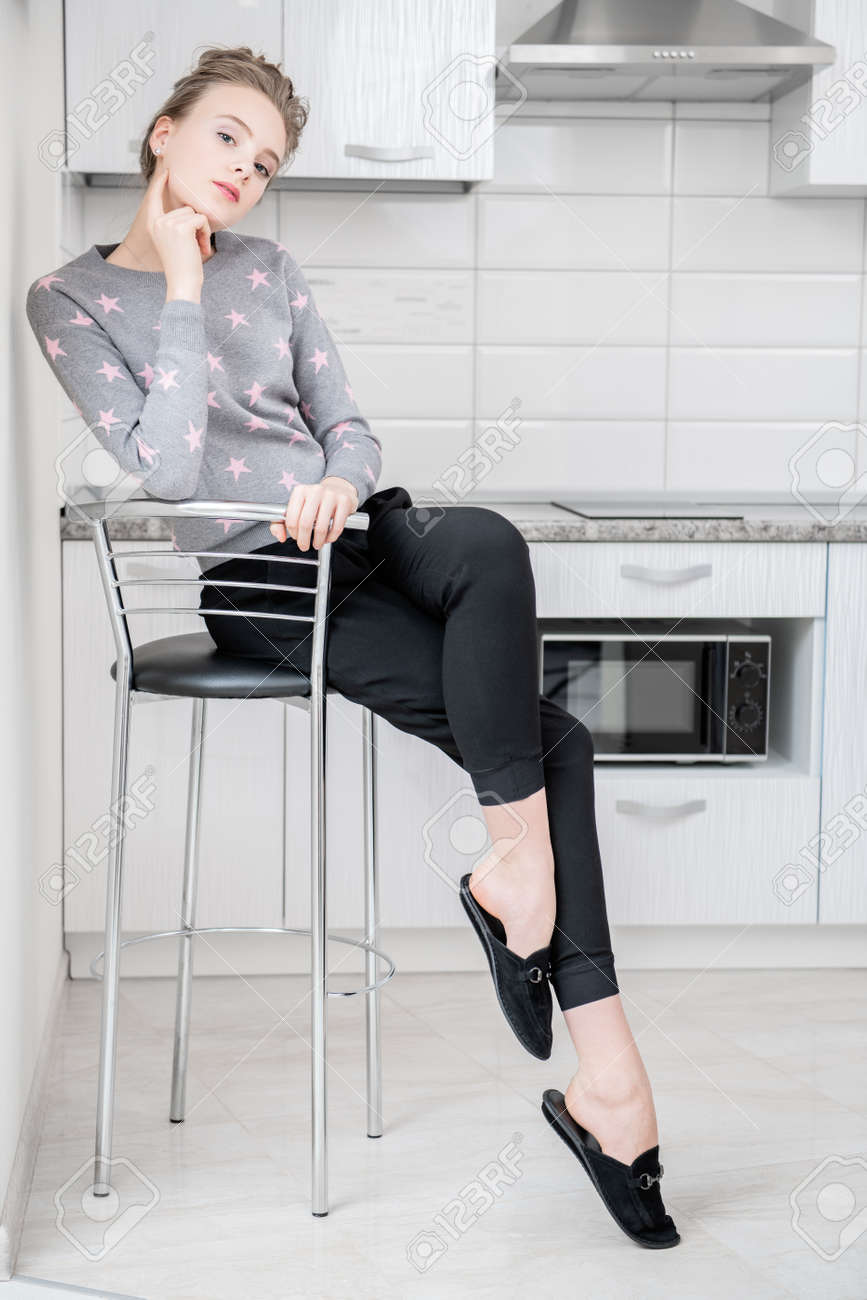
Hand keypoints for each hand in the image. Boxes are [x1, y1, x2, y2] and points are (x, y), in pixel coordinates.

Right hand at [146, 166, 212, 292]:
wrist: (182, 283)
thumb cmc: (182, 267)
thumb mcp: (174, 242)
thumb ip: (176, 225)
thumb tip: (189, 210)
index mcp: (153, 225)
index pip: (154, 198)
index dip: (160, 184)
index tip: (167, 171)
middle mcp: (157, 222)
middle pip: (185, 208)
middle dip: (196, 225)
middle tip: (196, 245)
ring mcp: (168, 224)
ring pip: (194, 214)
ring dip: (202, 230)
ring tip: (198, 248)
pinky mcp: (181, 227)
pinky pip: (201, 220)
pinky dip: (206, 233)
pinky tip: (202, 248)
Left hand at [269, 477, 359, 550]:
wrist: (339, 489)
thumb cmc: (315, 502)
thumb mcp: (297, 507)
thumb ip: (280, 523)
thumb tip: (281, 537)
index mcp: (300, 491)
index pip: (291, 518)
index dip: (292, 532)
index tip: (296, 537)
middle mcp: (315, 491)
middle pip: (305, 523)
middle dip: (303, 540)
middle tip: (304, 546)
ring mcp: (331, 496)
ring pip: (321, 527)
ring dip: (318, 541)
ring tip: (317, 544)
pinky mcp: (344, 502)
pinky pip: (336, 527)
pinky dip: (331, 537)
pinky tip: (328, 539)